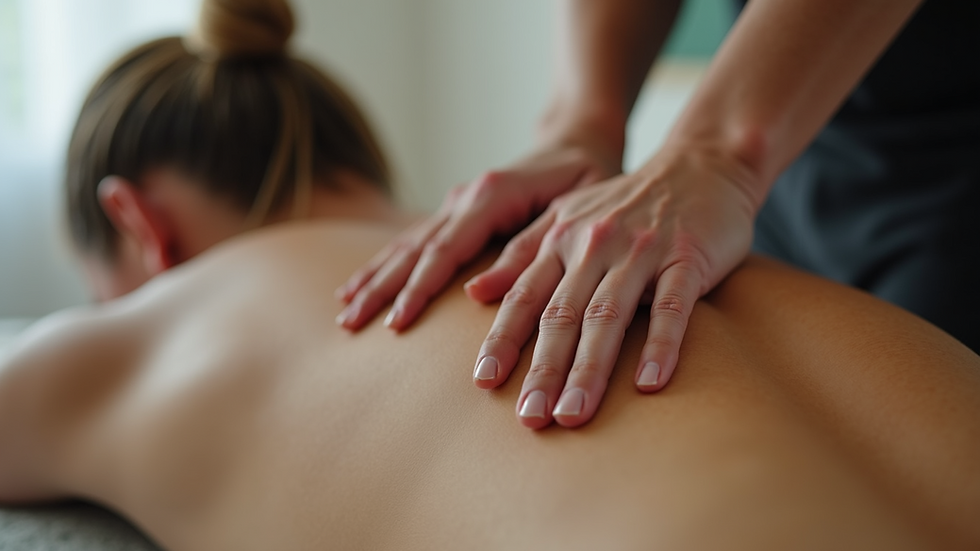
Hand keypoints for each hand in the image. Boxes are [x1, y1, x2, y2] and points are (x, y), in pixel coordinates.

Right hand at [335, 144, 618, 330]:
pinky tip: (360, 284)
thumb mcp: (572, 210)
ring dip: (374, 277)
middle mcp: (464, 197)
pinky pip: (413, 240)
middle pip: (413, 248)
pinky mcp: (455, 211)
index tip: (395, 324)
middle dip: (381, 288)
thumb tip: (476, 294)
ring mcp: (455, 203)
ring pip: (405, 244)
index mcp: (490, 195)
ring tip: (345, 311)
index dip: (418, 289)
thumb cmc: (586, 176)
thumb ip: (529, 248)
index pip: (445, 250)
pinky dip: (385, 263)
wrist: (578, 140)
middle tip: (350, 324)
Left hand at [466, 146, 761, 428]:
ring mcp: (641, 250)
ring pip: (607, 316)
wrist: (699, 163)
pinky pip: (672, 306)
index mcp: (561, 239)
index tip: (484, 382)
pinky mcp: (687, 257)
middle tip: (529, 418)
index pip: (525, 297)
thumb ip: (522, 254)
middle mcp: (594, 245)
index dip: (504, 339)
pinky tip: (648, 384)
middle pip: (562, 315)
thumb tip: (473, 292)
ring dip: (588, 369)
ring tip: (573, 415)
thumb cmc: (628, 203)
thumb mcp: (566, 216)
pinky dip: (659, 345)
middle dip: (542, 369)